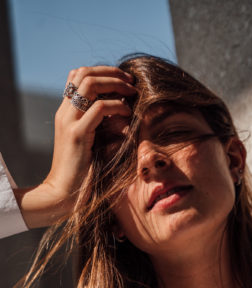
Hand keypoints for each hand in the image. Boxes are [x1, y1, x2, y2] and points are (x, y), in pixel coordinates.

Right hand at [15, 65, 136, 227]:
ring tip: (131, 93)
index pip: (77, 75)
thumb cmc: (80, 173)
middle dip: (111, 73)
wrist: (62, 194)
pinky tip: (127, 114)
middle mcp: (64, 113)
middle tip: (130, 82)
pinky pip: (100, 108)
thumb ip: (99, 126)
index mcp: (65, 113)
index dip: (101, 72)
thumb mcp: (90, 143)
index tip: (122, 82)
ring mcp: (69, 122)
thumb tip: (122, 116)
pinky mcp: (77, 135)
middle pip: (83, 72)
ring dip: (115, 84)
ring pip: (90, 83)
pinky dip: (117, 106)